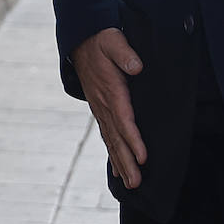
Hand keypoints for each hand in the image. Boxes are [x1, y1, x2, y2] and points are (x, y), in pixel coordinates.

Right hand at [72, 28, 146, 187]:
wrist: (81, 39)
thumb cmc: (101, 39)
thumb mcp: (113, 40)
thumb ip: (125, 53)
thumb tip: (137, 67)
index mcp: (110, 89)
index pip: (123, 118)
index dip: (133, 139)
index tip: (143, 156)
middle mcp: (103, 104)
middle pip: (117, 137)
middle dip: (127, 161)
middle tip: (137, 183)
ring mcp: (100, 108)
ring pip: (111, 140)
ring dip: (121, 162)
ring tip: (131, 184)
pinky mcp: (100, 109)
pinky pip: (107, 135)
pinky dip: (113, 153)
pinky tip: (118, 170)